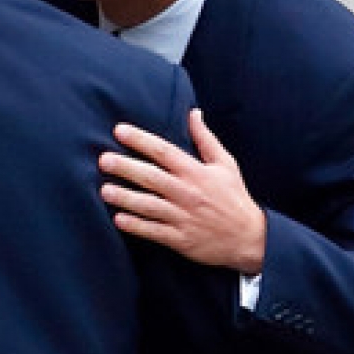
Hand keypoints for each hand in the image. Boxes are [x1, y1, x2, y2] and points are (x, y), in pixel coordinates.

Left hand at [99, 109, 265, 270]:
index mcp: (196, 172)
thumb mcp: (225, 164)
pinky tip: (119, 219)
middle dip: (126, 167)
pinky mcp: (180, 239)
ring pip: (149, 205)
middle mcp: (187, 193)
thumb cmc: (234, 198)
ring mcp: (183, 217)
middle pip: (151, 177)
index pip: (164, 151)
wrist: (249, 238)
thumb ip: (205, 139)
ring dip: (125, 198)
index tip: (119, 130)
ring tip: (104, 190)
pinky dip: (136, 226)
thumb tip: (193, 113)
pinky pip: (154, 231)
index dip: (140, 140)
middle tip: (104, 160)